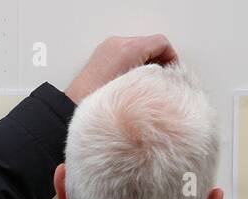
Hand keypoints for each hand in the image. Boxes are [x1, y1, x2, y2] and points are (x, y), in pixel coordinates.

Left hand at [64, 35, 178, 103]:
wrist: (74, 106)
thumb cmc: (101, 101)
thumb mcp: (137, 88)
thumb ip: (155, 77)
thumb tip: (164, 78)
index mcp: (129, 48)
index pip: (161, 43)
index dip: (172, 57)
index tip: (173, 73)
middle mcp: (118, 43)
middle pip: (150, 44)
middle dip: (160, 61)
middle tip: (162, 80)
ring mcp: (109, 47)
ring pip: (138, 50)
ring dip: (146, 64)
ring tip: (147, 84)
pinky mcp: (103, 54)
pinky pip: (126, 54)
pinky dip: (134, 64)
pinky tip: (132, 83)